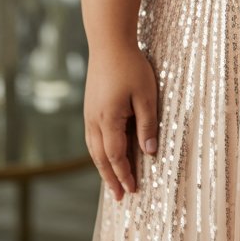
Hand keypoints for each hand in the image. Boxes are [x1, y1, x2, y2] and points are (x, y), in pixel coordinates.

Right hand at [83, 43, 158, 201]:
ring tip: (111, 181)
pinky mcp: (90, 106)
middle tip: (119, 197)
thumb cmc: (131, 67)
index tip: (133, 190)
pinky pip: (93, 137)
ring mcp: (89, 114)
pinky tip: (105, 154)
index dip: (124, 175)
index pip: (116, 156)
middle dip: (111, 178)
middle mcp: (94, 121)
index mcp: (108, 120)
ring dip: (103, 167)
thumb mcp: (145, 95)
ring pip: (94, 149)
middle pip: (101, 158)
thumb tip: (149, 152)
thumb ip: (147, 124)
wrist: (109, 43)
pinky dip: (99, 151)